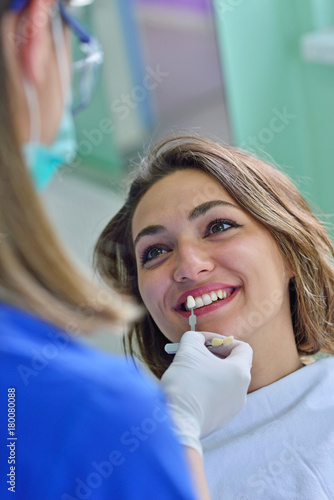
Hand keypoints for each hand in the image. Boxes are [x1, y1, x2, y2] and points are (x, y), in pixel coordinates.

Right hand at [160, 331, 252, 455]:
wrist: (177, 421)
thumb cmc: (186, 382)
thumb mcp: (188, 349)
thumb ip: (195, 337)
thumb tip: (197, 339)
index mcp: (240, 372)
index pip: (243, 348)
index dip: (224, 341)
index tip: (206, 343)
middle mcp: (242, 391)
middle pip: (233, 365)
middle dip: (214, 356)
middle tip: (195, 354)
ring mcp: (233, 409)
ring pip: (224, 383)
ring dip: (210, 373)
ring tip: (190, 372)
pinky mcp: (221, 421)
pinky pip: (218, 398)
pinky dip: (207, 390)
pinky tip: (190, 390)